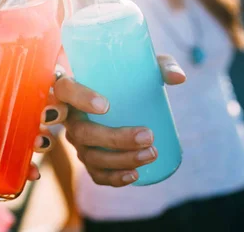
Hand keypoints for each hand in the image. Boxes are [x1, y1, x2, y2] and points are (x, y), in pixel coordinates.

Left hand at [0, 61, 51, 180]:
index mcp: (6, 75)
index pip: (38, 76)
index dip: (53, 82)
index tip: (57, 87)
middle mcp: (12, 99)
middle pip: (44, 105)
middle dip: (54, 113)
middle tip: (46, 117)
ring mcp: (5, 122)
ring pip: (35, 131)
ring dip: (43, 139)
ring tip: (39, 145)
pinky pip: (16, 155)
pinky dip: (26, 166)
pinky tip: (31, 174)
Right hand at [41, 55, 185, 186]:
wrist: (117, 97)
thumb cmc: (123, 77)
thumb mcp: (141, 67)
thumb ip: (160, 65)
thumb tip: (179, 78)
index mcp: (71, 87)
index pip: (65, 90)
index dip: (80, 99)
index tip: (106, 106)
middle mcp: (69, 116)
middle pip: (82, 132)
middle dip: (114, 139)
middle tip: (148, 135)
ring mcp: (77, 139)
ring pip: (90, 156)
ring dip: (120, 160)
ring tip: (151, 153)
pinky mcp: (89, 158)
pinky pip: (95, 173)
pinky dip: (114, 177)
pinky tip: (135, 175)